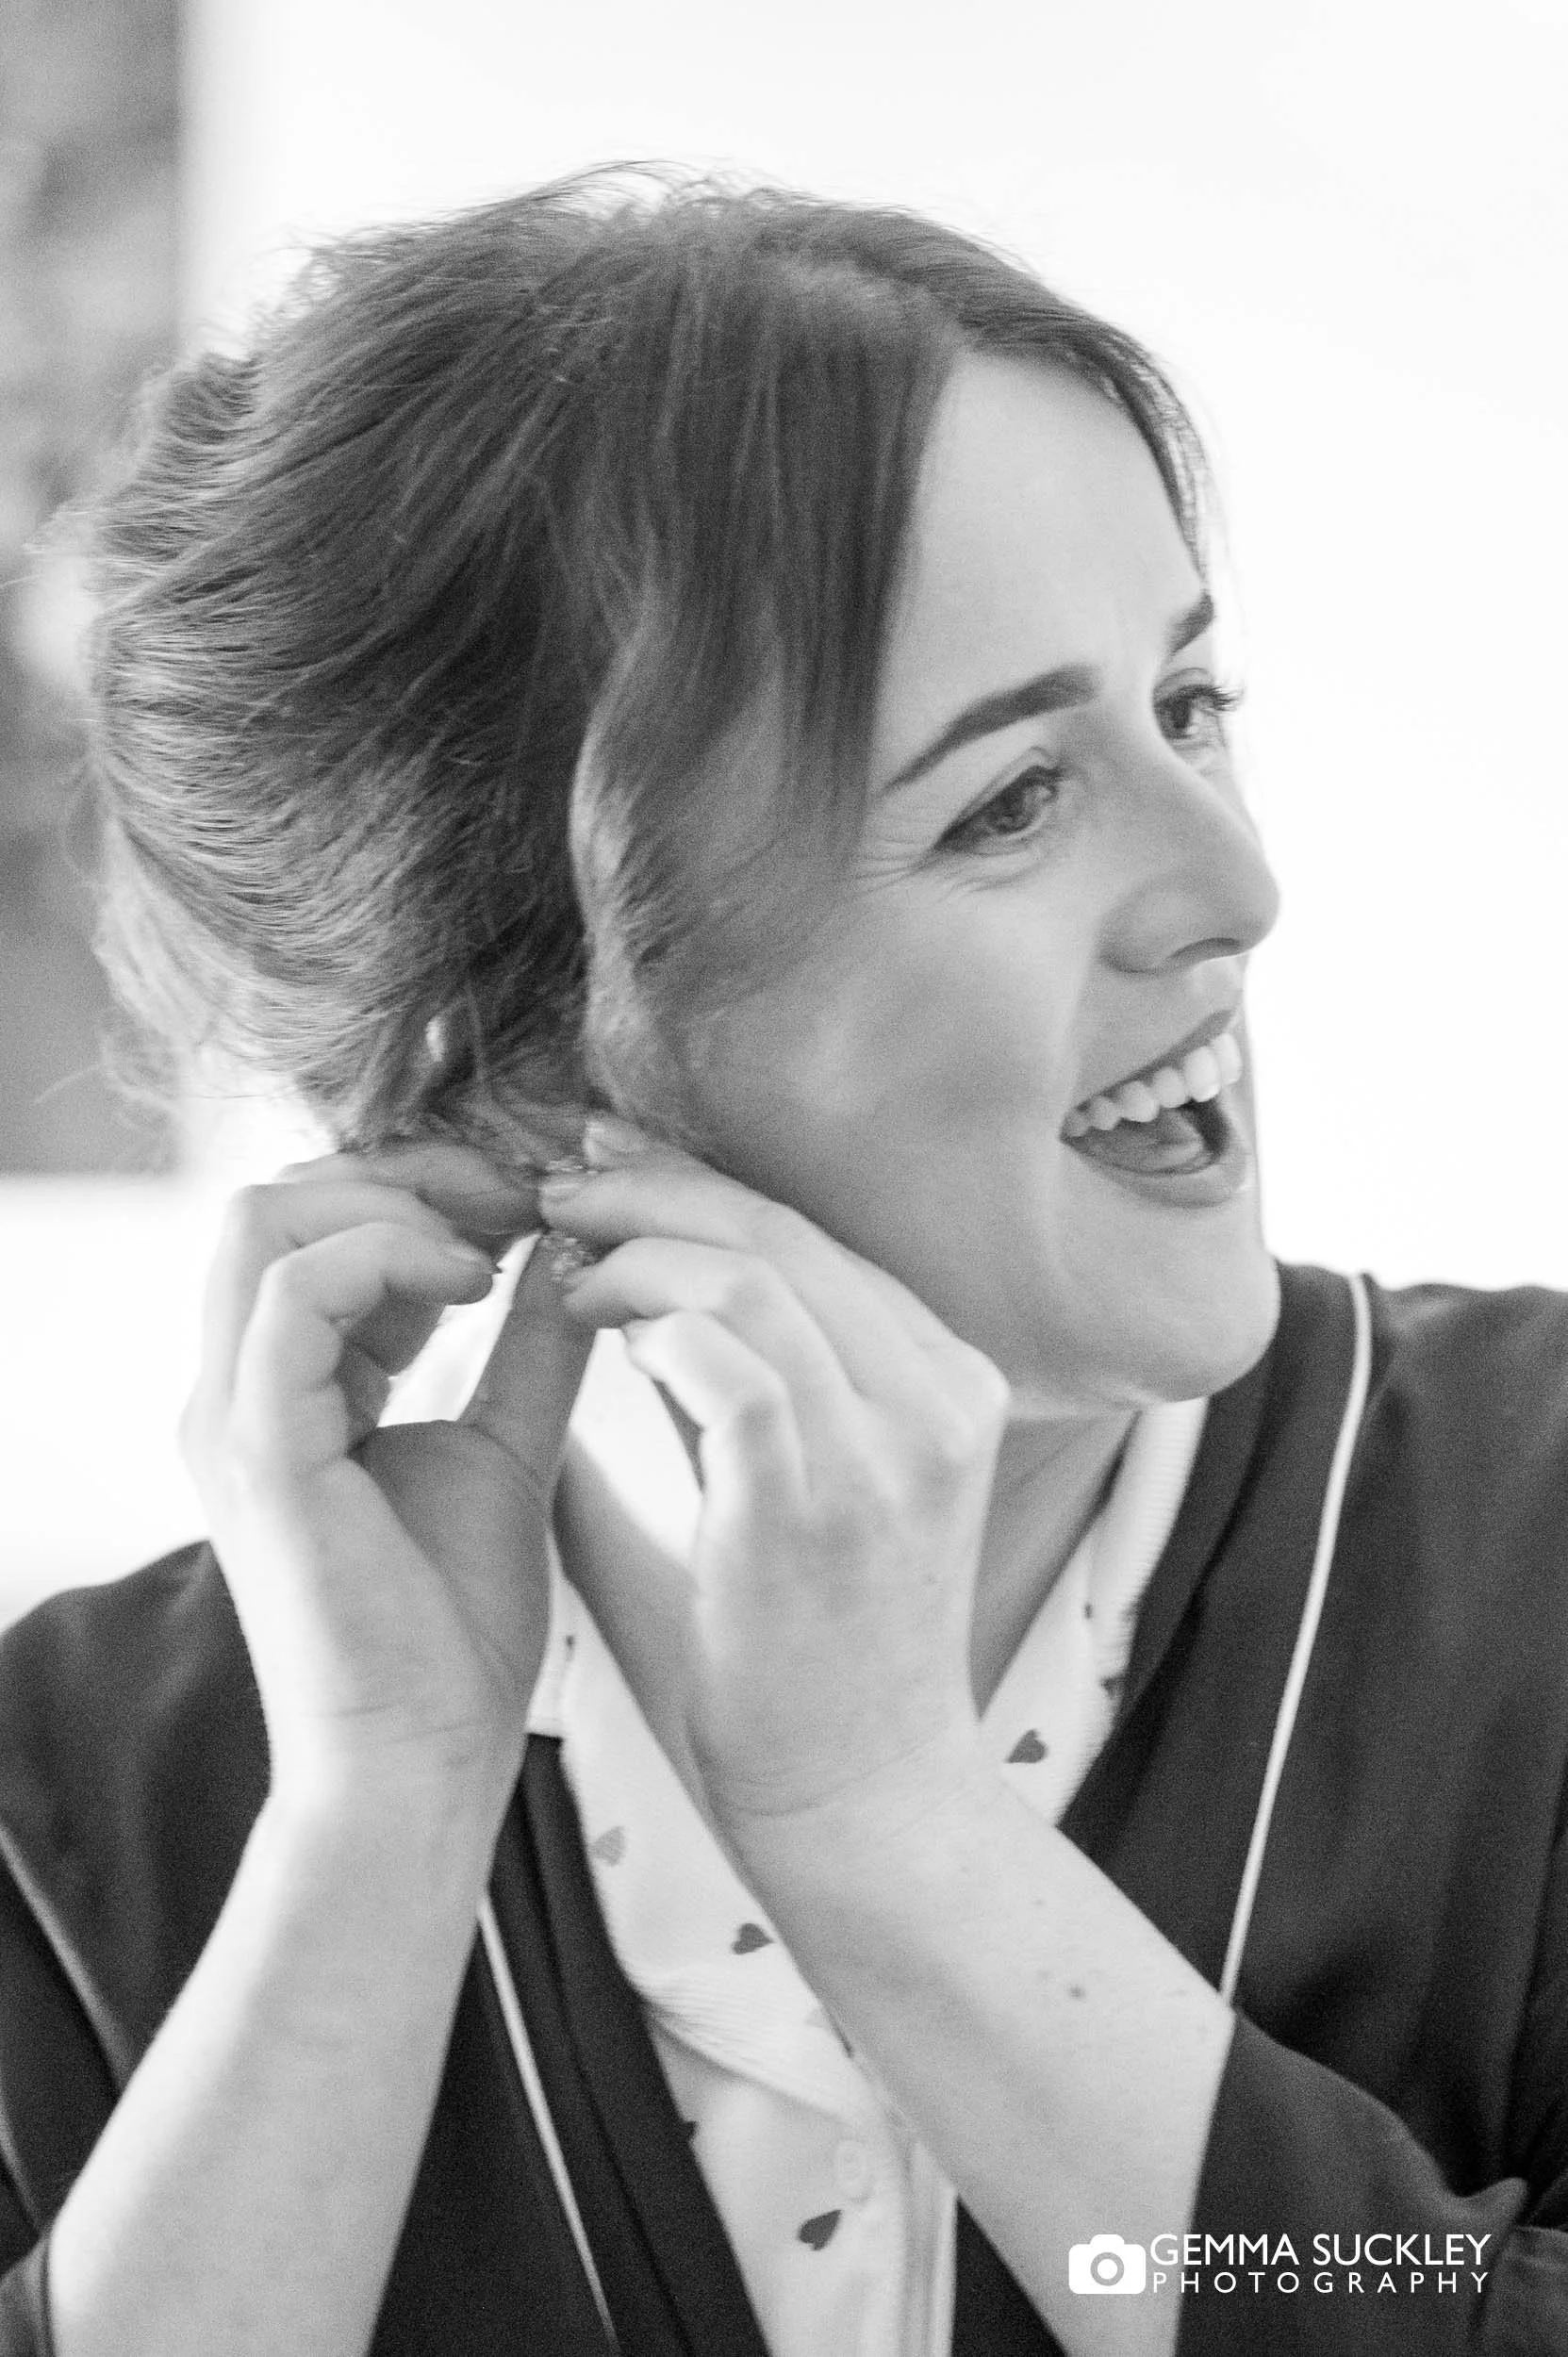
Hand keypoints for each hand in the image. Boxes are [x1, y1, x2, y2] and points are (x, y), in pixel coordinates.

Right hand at [180, 1144, 592, 1814]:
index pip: (320, 1223)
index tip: (531, 1199)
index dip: (426, 1186)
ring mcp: (235, 1414)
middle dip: (408, 1171)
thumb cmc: (456, 1630)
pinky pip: (291, 1293)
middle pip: (281, 1198)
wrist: (426, 1762)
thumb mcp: (508, 1447)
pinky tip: (474, 1286)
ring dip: (396, 1202)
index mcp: (289, 1387)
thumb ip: (527, 1347)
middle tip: (517, 1193)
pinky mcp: (258, 1448)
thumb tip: (566, 1248)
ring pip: (267, 1221)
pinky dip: (387, 1257)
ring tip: (495, 1239)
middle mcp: (241, 1389)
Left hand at [539, 1124, 1010, 1854]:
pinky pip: (729, 1365)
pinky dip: (649, 1322)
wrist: (861, 1799)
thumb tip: (633, 1294)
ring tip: (562, 1257)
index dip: (703, 1187)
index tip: (613, 1168)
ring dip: (635, 1249)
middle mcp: (939, 1396)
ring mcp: (891, 1449)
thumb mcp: (810, 1486)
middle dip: (656, 1189)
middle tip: (562, 1181)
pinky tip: (592, 1324)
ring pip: (753, 1276)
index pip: (818, 1237)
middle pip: (785, 1232)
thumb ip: (742, 1388)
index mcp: (946, 1380)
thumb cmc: (813, 1649)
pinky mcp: (819, 1504)